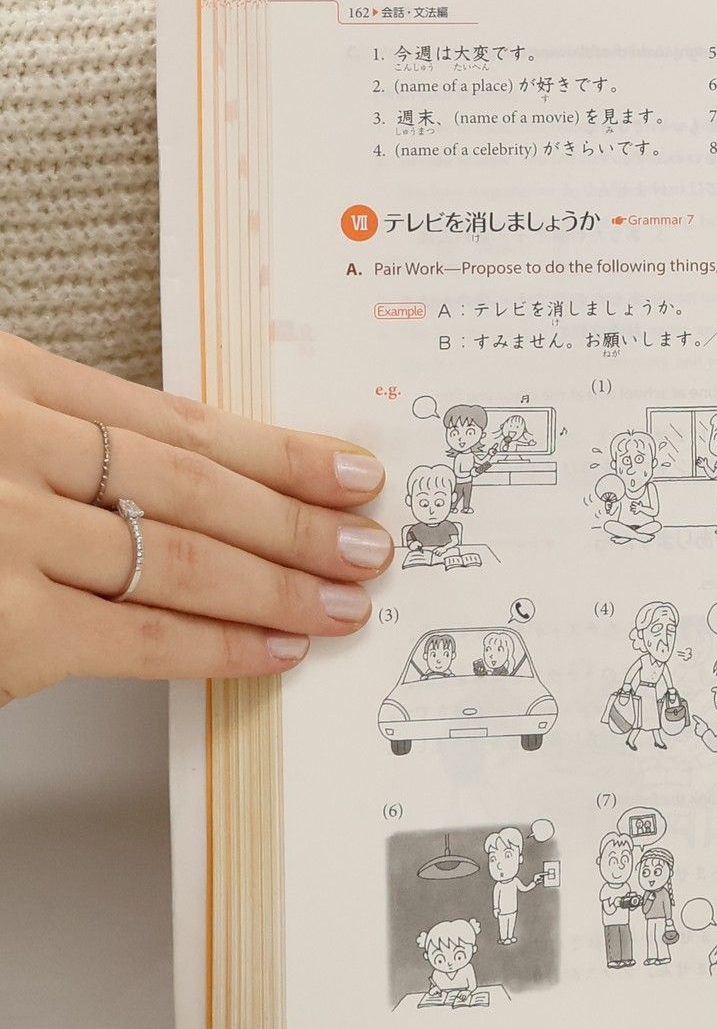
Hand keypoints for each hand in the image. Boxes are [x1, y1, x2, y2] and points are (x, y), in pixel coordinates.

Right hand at [0, 334, 391, 703]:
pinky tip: (275, 649)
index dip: (281, 454)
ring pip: (182, 560)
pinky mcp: (6, 622)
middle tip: (369, 547)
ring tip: (343, 604)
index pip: (178, 421)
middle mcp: (12, 444)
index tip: (352, 472)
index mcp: (11, 379)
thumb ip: (66, 447)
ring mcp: (5, 531)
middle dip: (299, 523)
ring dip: (280, 588)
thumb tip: (217, 491)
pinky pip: (140, 635)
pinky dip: (220, 645)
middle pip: (195, 486)